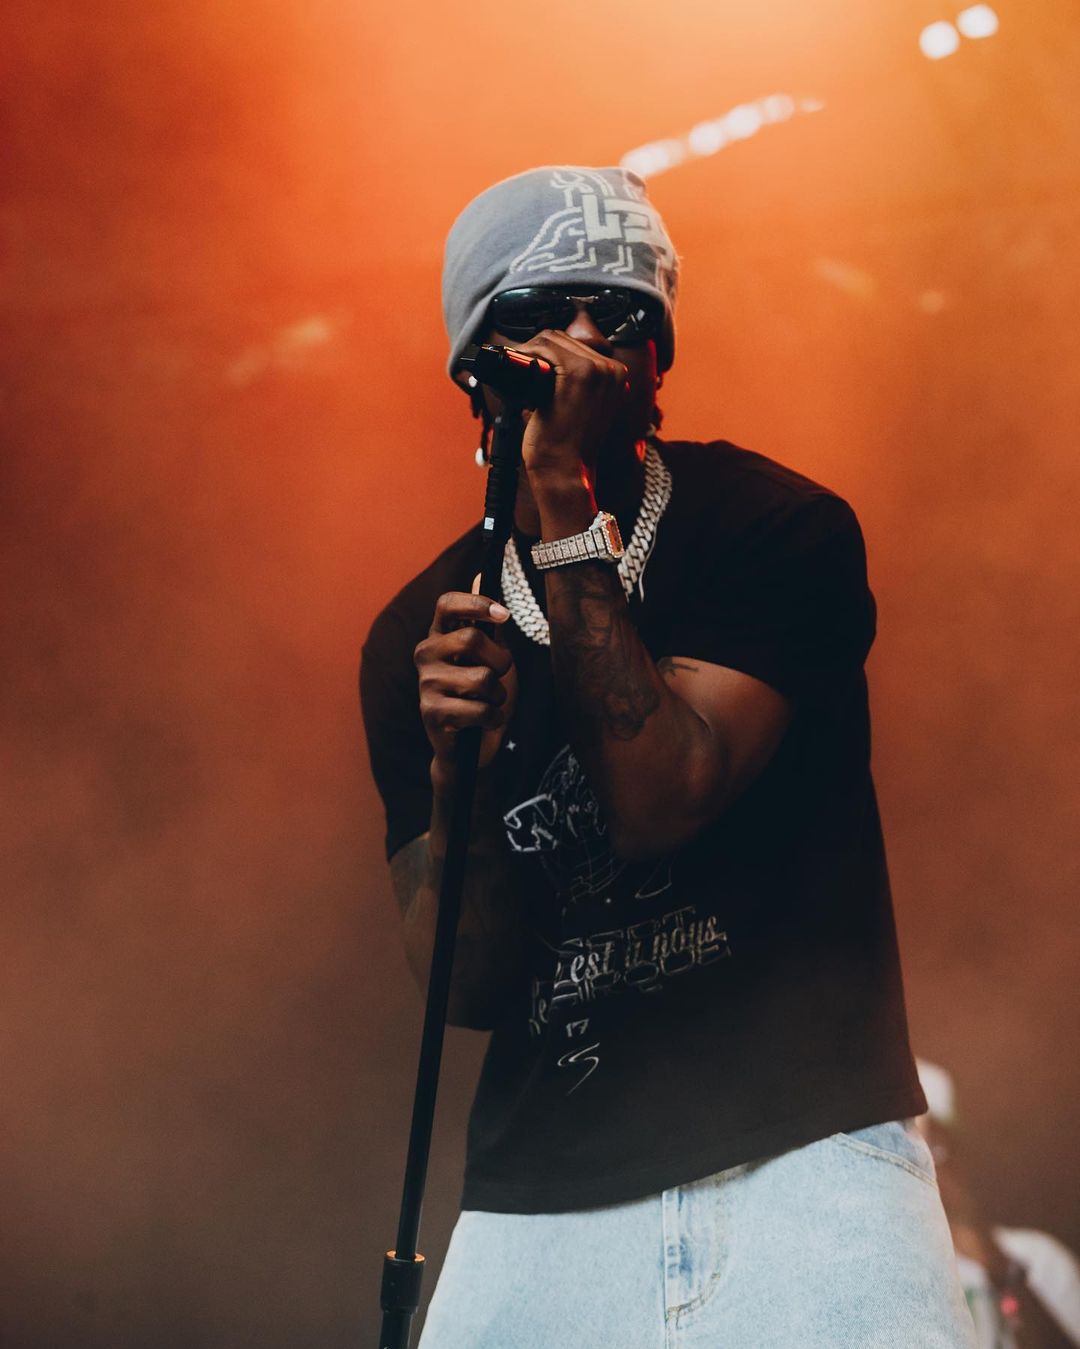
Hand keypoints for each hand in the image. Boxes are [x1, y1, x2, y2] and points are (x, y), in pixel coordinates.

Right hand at [414, 590, 517, 791]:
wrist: (474, 743)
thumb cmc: (483, 694)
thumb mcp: (490, 654)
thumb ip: (487, 621)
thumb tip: (481, 575)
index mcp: (439, 636)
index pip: (447, 604)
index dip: (476, 604)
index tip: (504, 615)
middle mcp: (426, 655)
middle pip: (471, 639)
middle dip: (500, 660)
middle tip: (500, 675)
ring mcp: (425, 685)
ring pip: (481, 678)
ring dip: (499, 694)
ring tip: (489, 701)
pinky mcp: (431, 714)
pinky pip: (480, 709)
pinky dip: (494, 717)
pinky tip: (484, 721)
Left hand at [510, 330, 628, 481]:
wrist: (565, 469)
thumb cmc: (568, 443)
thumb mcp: (581, 407)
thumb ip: (574, 381)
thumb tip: (543, 357)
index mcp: (617, 376)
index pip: (577, 346)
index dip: (549, 352)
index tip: (532, 364)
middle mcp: (613, 369)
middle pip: (564, 338)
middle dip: (538, 349)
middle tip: (520, 366)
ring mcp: (598, 369)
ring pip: (553, 339)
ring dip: (531, 351)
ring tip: (518, 368)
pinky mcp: (579, 373)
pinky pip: (546, 348)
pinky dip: (528, 354)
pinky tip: (519, 367)